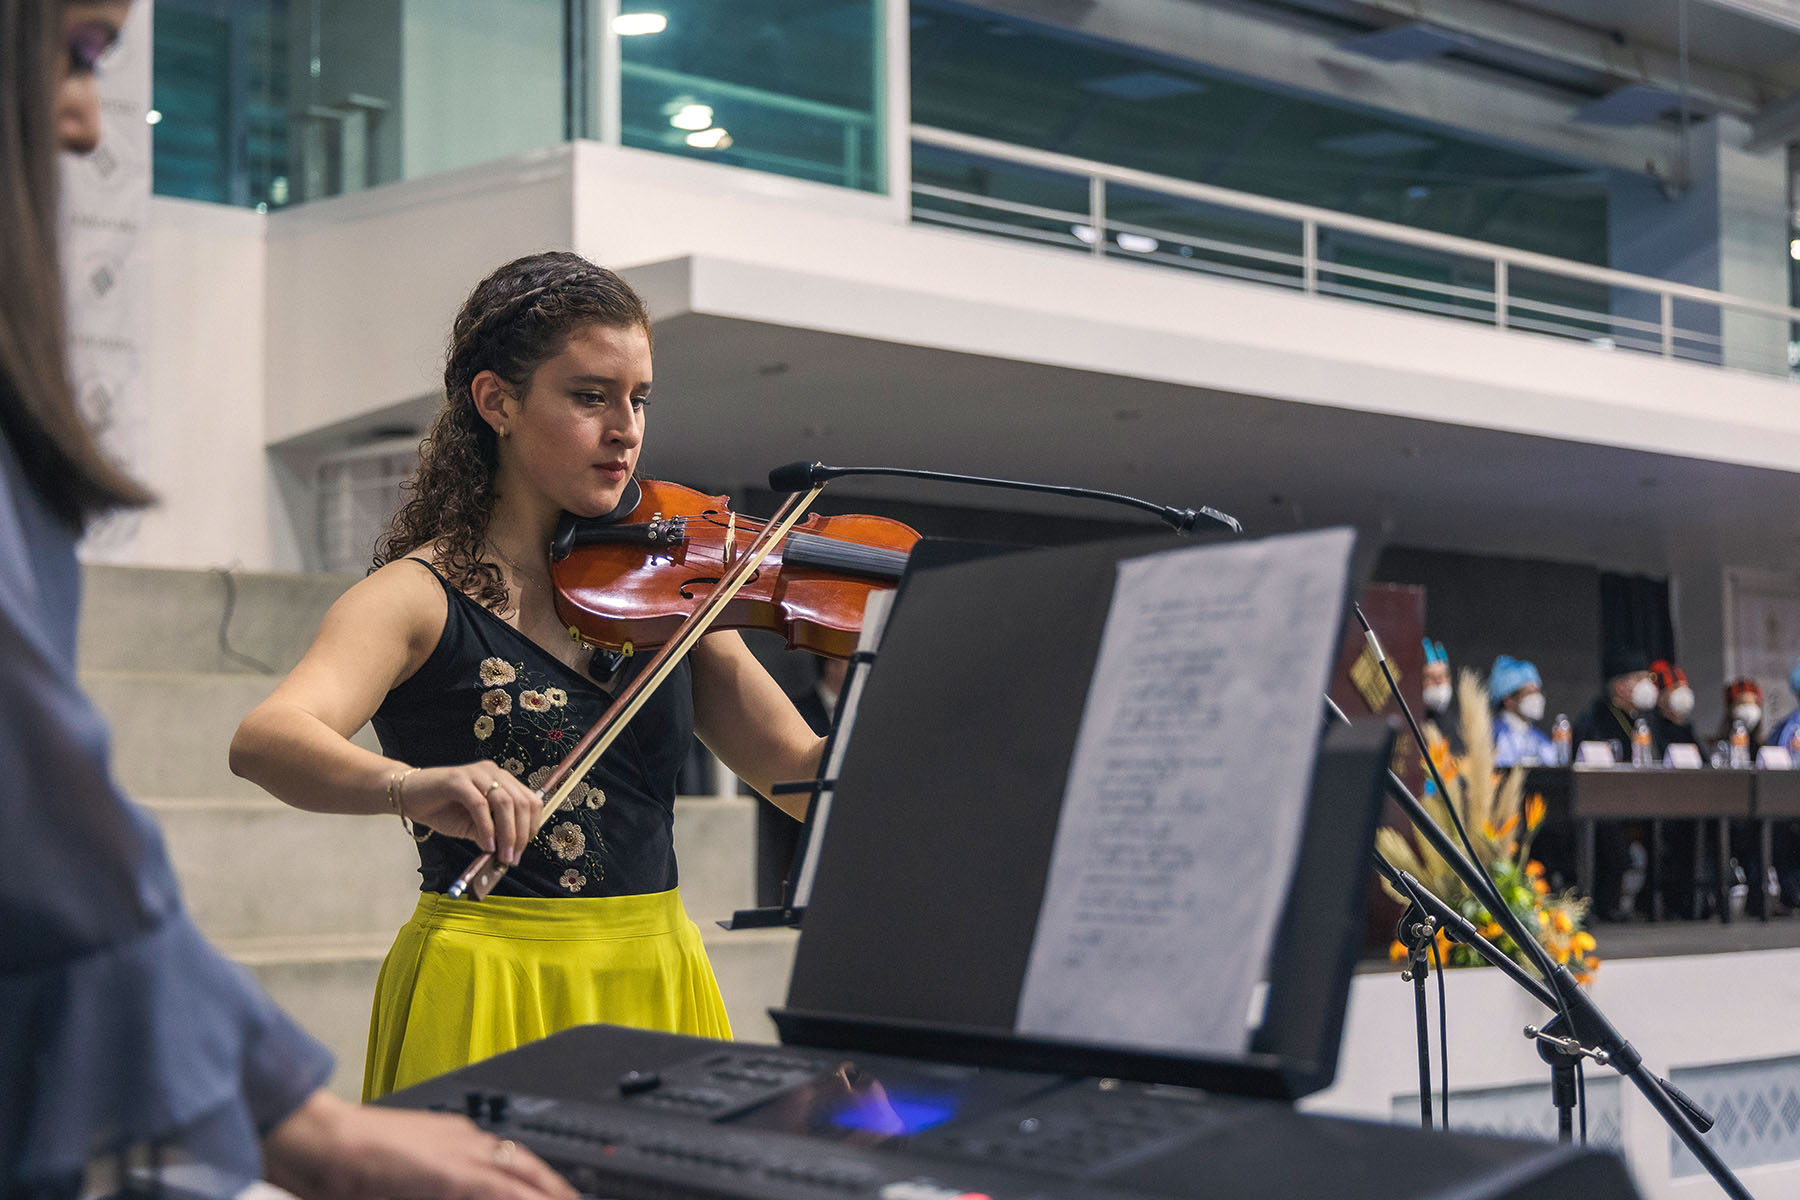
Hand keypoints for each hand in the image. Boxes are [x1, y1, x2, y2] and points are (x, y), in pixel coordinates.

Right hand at [263, 1089, 577, 1199]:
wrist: (319, 1141)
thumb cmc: (345, 1161)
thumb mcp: (404, 1174)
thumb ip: (429, 1181)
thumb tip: (442, 1188)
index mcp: (454, 1136)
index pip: (511, 1160)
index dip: (539, 1180)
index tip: (557, 1193)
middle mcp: (464, 1138)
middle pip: (525, 1165)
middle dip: (555, 1187)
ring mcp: (459, 1151)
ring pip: (520, 1175)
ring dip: (546, 1193)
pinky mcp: (450, 1172)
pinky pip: (500, 1188)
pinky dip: (524, 1197)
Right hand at [397, 762, 540, 864]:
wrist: (408, 797)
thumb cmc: (441, 810)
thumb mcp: (472, 827)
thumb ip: (491, 834)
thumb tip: (509, 851)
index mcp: (501, 780)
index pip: (530, 800)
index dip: (532, 826)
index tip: (523, 849)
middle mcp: (492, 773)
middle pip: (521, 802)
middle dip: (521, 834)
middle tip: (513, 857)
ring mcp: (475, 773)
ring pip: (504, 802)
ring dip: (507, 833)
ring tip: (502, 855)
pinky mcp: (458, 779)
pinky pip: (479, 805)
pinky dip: (486, 828)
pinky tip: (486, 845)